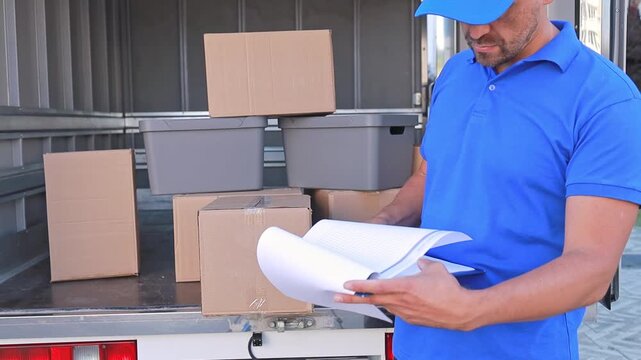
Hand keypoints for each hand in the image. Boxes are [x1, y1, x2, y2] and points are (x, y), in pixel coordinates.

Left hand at [334, 258, 481, 330]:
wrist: (461, 311)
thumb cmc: (449, 291)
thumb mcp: (435, 269)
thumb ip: (424, 263)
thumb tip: (420, 261)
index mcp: (405, 286)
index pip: (376, 286)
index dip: (360, 285)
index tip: (347, 285)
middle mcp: (402, 301)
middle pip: (372, 299)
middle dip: (353, 299)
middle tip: (339, 297)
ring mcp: (406, 312)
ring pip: (383, 305)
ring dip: (370, 301)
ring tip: (357, 299)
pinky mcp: (412, 319)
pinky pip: (395, 311)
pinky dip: (389, 306)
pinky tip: (387, 303)